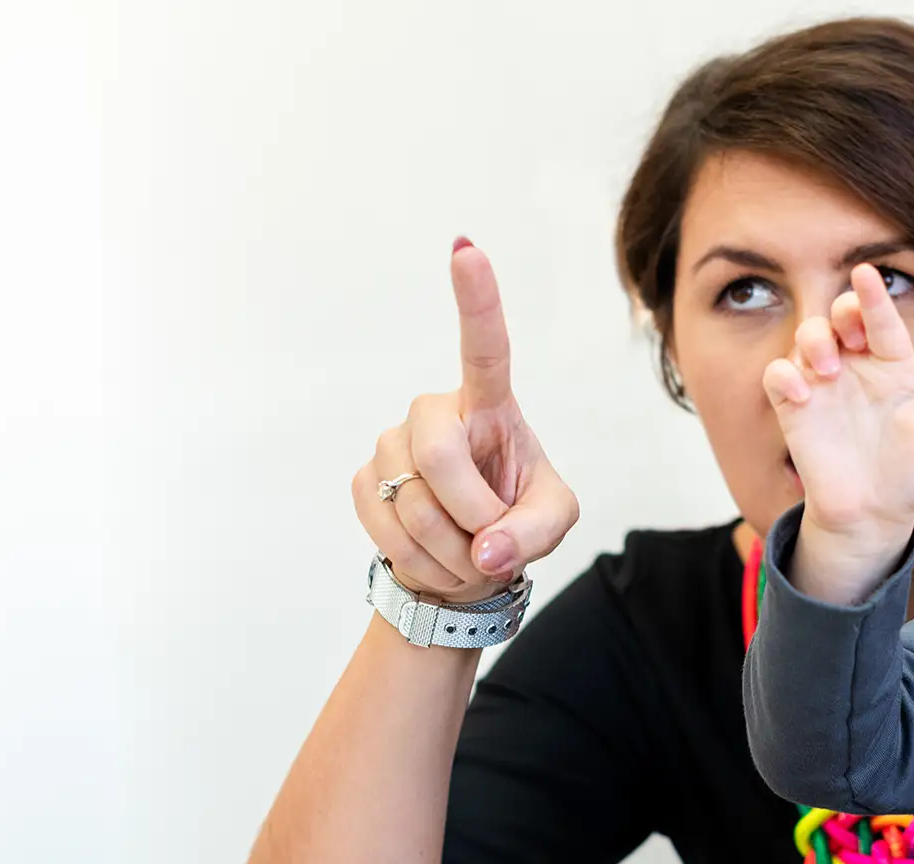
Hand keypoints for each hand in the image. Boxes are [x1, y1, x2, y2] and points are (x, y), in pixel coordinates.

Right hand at [351, 239, 578, 605]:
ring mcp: (393, 443)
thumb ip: (533, 533)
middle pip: (440, 455)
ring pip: (413, 502)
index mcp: (490, 405)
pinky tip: (436, 556)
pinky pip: (387, 527)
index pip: (485, 348)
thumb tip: (487, 550)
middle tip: (490, 544)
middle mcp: (436, 412)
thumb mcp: (551, 524)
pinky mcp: (362, 479)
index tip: (466, 250)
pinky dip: (423, 560)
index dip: (476, 300)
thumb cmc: (515, 524)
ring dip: (451, 550)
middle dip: (470, 513)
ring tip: (468, 552)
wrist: (465, 563)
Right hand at [761, 264, 913, 560]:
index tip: (867, 273)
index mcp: (895, 367)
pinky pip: (778, 376)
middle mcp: (858, 367)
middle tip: (852, 337)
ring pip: (807, 337)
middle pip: (840, 316)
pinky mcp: (795, 408)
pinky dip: (783, 376)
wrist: (873, 516)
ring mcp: (824, 385)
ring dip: (813, 341)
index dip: (874, 297)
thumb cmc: (912, 476)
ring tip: (828, 368)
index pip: (883, 322)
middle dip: (841, 312)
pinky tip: (800, 394)